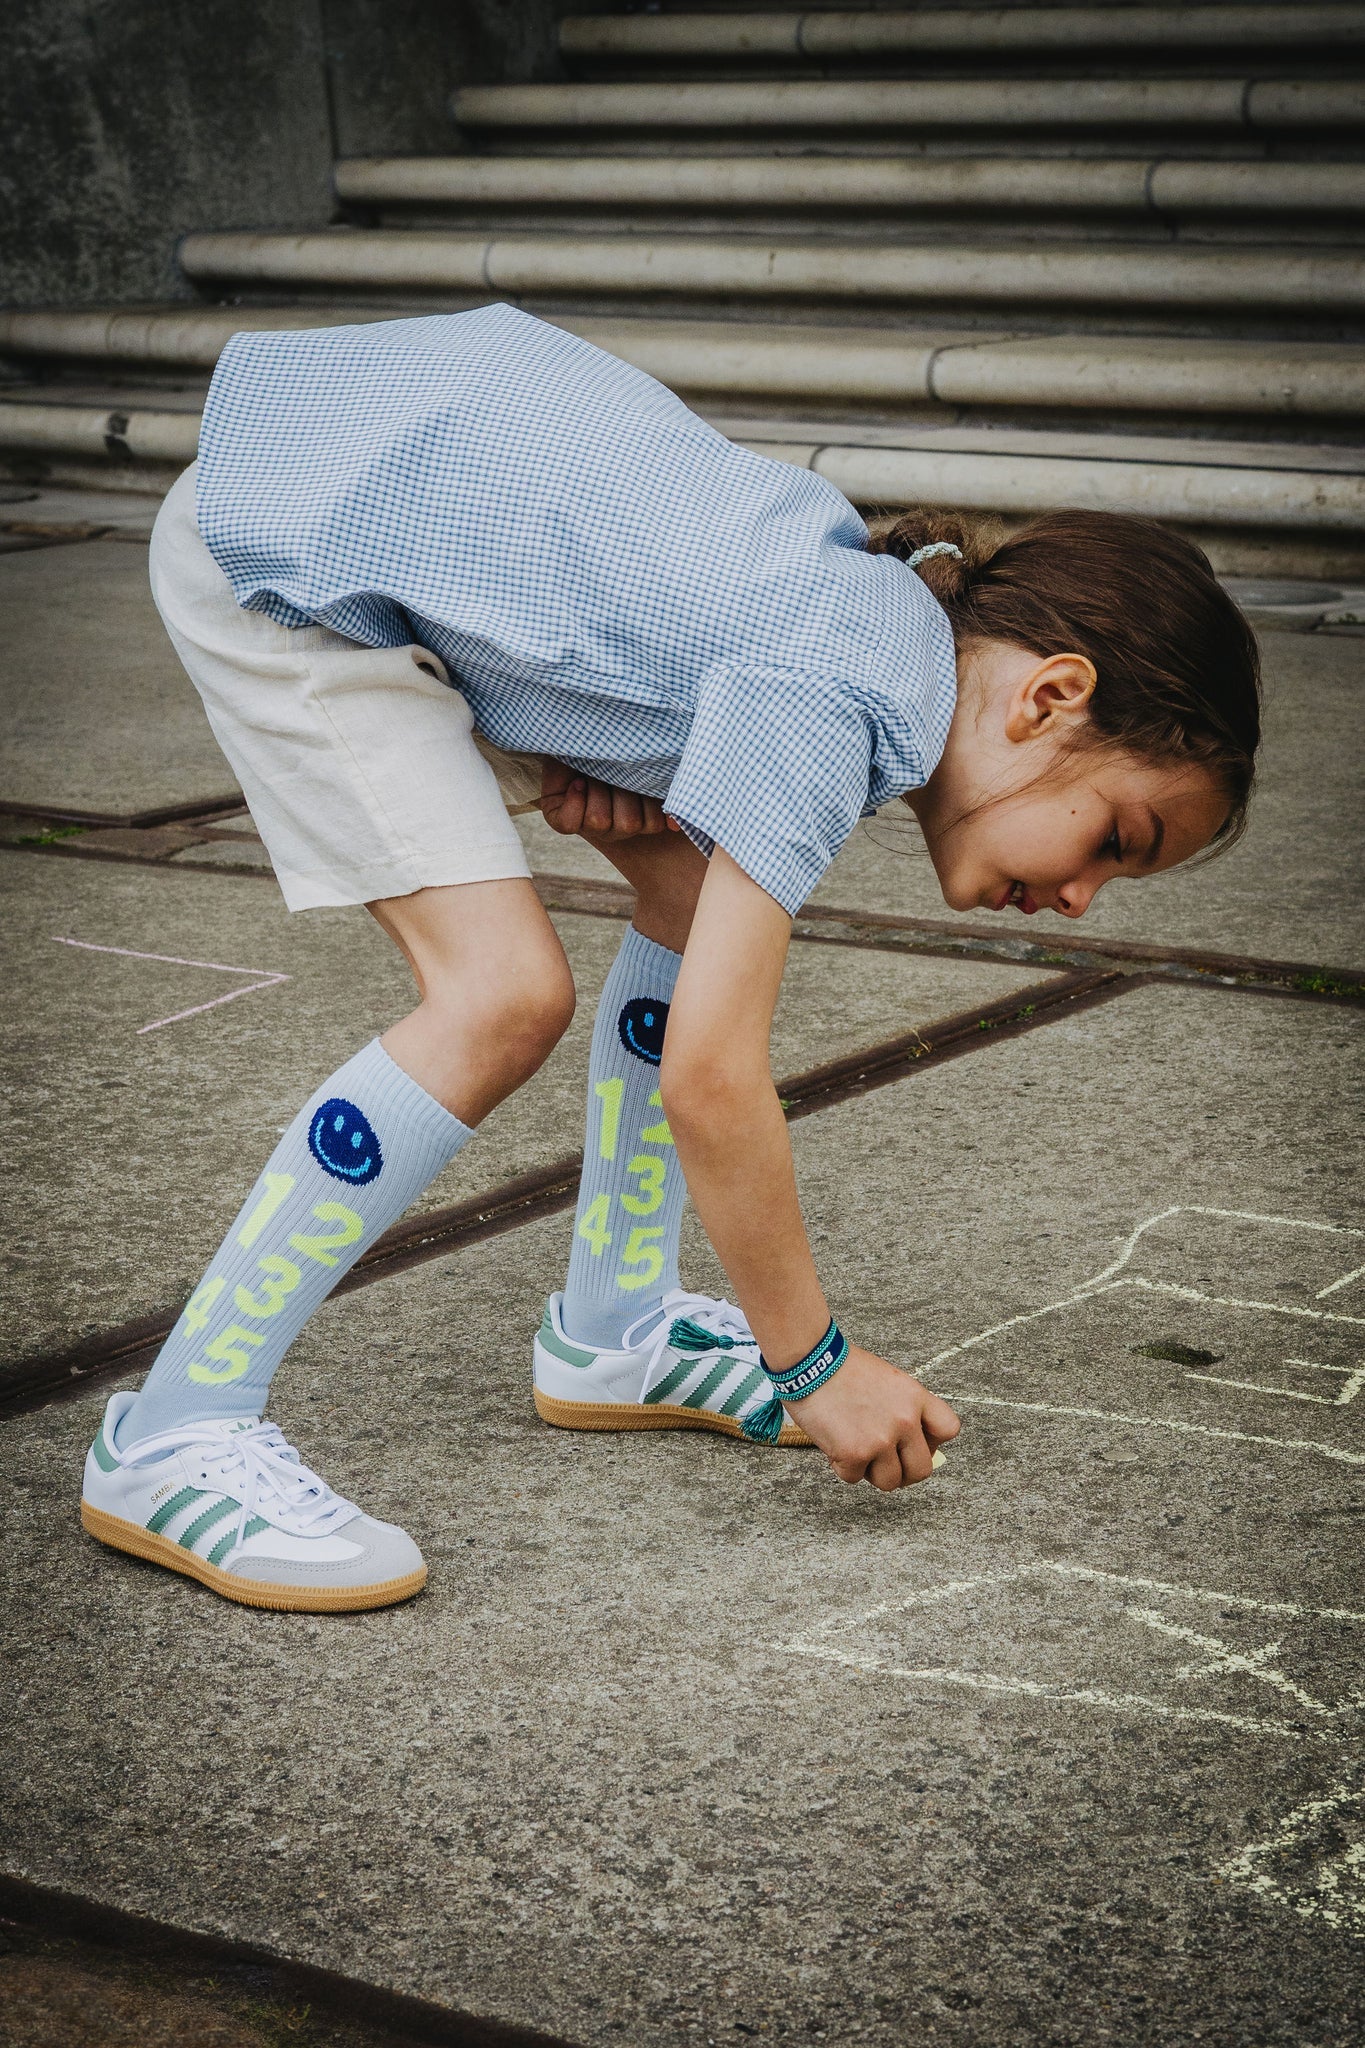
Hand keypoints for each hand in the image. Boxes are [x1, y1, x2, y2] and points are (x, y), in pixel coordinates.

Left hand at [539, 759, 677, 842]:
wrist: (579, 733)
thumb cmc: (614, 747)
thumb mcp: (641, 762)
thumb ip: (662, 786)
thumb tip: (676, 824)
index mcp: (641, 814)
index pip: (653, 823)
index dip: (647, 800)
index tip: (639, 775)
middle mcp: (616, 825)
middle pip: (629, 823)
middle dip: (621, 792)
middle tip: (613, 771)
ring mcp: (588, 826)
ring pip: (600, 821)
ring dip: (597, 792)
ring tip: (592, 774)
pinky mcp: (561, 819)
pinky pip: (570, 823)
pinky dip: (574, 801)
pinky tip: (577, 784)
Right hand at [790, 1346, 959, 1489]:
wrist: (809, 1360)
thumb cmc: (840, 1367)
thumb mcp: (886, 1380)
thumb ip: (902, 1408)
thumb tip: (908, 1442)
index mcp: (915, 1397)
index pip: (949, 1429)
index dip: (932, 1442)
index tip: (914, 1443)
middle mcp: (904, 1420)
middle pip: (922, 1470)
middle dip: (903, 1471)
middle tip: (884, 1462)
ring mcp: (880, 1439)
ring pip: (890, 1482)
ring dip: (871, 1472)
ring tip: (856, 1449)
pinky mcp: (854, 1453)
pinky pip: (854, 1478)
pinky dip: (842, 1466)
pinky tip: (834, 1443)